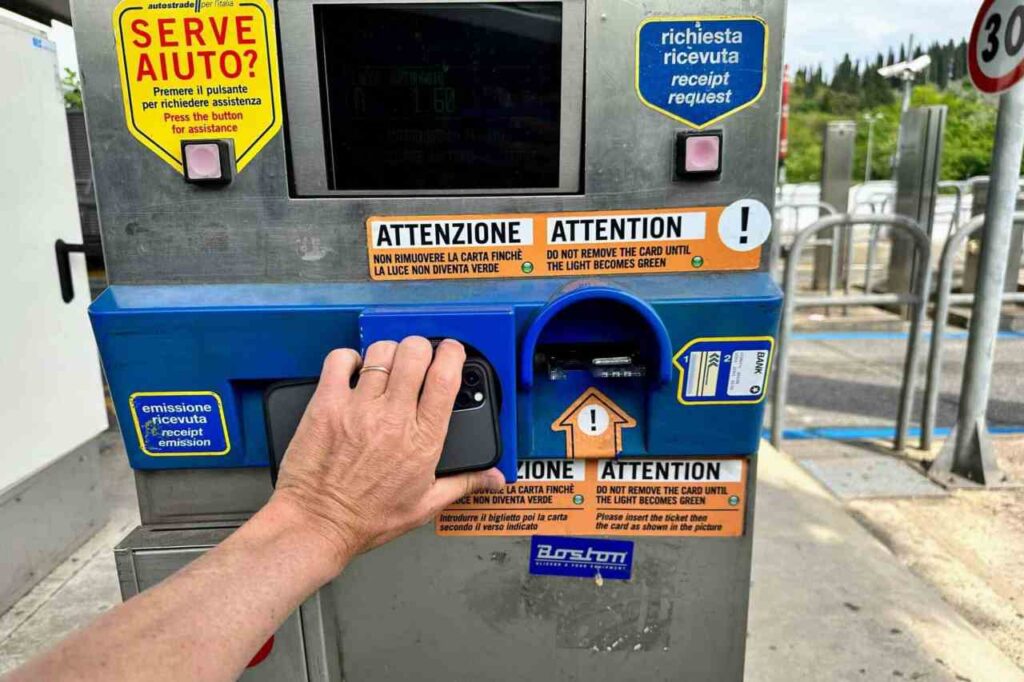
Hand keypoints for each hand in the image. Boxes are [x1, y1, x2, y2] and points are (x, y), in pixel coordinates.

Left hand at [270, 337, 504, 572]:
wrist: (318, 525)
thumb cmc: (367, 519)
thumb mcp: (424, 505)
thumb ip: (463, 484)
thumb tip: (493, 478)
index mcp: (422, 440)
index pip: (445, 379)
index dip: (452, 354)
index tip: (451, 351)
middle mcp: (393, 419)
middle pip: (415, 355)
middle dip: (420, 347)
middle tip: (417, 357)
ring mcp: (358, 409)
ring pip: (381, 353)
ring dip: (388, 353)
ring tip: (385, 366)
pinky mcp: (327, 405)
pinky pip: (340, 360)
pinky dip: (349, 358)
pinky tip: (353, 371)